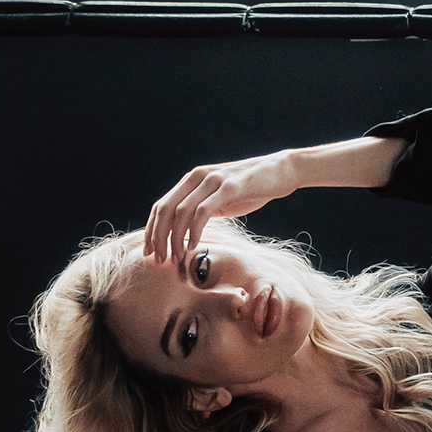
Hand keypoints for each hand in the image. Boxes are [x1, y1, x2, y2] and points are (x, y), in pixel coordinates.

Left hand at [142, 152, 296, 263]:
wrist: (280, 172)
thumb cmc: (251, 189)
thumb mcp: (220, 200)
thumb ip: (202, 210)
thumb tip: (184, 232)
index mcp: (192, 180)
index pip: (162, 206)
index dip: (152, 230)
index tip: (150, 252)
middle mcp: (197, 177)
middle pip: (166, 209)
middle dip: (158, 237)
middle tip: (158, 259)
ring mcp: (213, 180)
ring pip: (181, 211)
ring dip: (175, 238)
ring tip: (176, 257)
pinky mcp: (229, 186)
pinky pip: (203, 210)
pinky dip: (194, 230)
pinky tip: (194, 245)